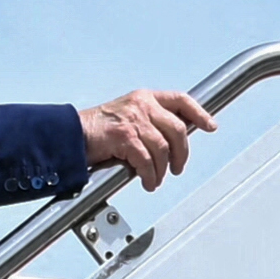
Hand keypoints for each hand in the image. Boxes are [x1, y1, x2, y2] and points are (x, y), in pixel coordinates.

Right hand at [78, 88, 217, 186]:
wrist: (69, 135)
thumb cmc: (96, 130)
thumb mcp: (127, 116)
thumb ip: (150, 122)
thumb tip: (173, 142)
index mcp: (144, 98)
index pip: (180, 100)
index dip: (198, 113)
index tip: (210, 125)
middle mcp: (141, 105)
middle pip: (178, 129)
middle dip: (182, 153)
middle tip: (177, 168)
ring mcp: (133, 120)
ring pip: (163, 148)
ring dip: (162, 169)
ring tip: (156, 178)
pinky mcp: (125, 137)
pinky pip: (147, 161)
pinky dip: (149, 175)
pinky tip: (147, 181)